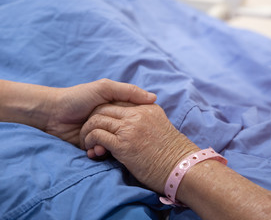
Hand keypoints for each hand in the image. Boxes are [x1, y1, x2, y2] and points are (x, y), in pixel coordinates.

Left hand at [44, 79, 155, 148]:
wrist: (52, 113)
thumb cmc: (78, 97)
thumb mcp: (104, 88)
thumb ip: (128, 92)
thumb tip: (154, 98)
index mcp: (116, 108)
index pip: (134, 117)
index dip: (136, 123)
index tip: (138, 128)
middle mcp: (111, 121)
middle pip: (123, 134)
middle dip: (120, 139)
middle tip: (118, 142)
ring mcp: (101, 134)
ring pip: (112, 146)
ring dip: (106, 149)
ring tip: (99, 149)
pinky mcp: (90, 145)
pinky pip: (100, 153)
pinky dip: (97, 154)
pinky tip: (91, 152)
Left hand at [79, 102, 199, 192]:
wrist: (182, 168)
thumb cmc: (172, 150)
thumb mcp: (161, 123)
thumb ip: (147, 114)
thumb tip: (137, 113)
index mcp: (146, 108)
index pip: (119, 101)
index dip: (106, 111)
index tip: (101, 122)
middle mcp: (138, 114)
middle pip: (105, 108)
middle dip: (92, 119)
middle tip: (89, 132)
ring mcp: (130, 128)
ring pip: (98, 120)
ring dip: (88, 131)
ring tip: (88, 142)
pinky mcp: (123, 144)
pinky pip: (98, 135)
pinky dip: (90, 142)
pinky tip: (92, 150)